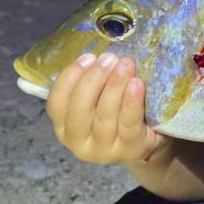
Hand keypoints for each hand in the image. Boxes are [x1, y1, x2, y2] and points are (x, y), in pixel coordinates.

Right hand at [46, 52, 169, 164]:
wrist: (146, 138)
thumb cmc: (116, 111)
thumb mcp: (97, 99)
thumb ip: (88, 81)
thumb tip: (87, 52)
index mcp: (64, 127)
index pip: (56, 104)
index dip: (68, 79)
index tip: (86, 57)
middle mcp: (79, 143)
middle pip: (79, 111)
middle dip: (93, 80)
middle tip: (108, 58)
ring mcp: (105, 150)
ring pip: (105, 117)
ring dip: (114, 87)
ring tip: (125, 65)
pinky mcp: (130, 149)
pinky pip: (128, 124)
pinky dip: (131, 102)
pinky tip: (136, 84)